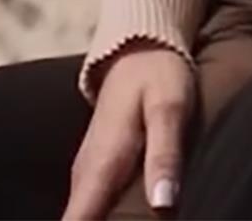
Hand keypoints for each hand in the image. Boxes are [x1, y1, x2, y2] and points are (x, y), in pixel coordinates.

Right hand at [62, 43, 193, 219]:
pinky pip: (90, 209)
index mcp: (101, 167)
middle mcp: (85, 176)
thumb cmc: (158, 77)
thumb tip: (163, 205)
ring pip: (82, 219)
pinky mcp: (96, 171)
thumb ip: (164, 156)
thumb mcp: (169, 109)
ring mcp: (87, 173)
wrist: (140, 48)